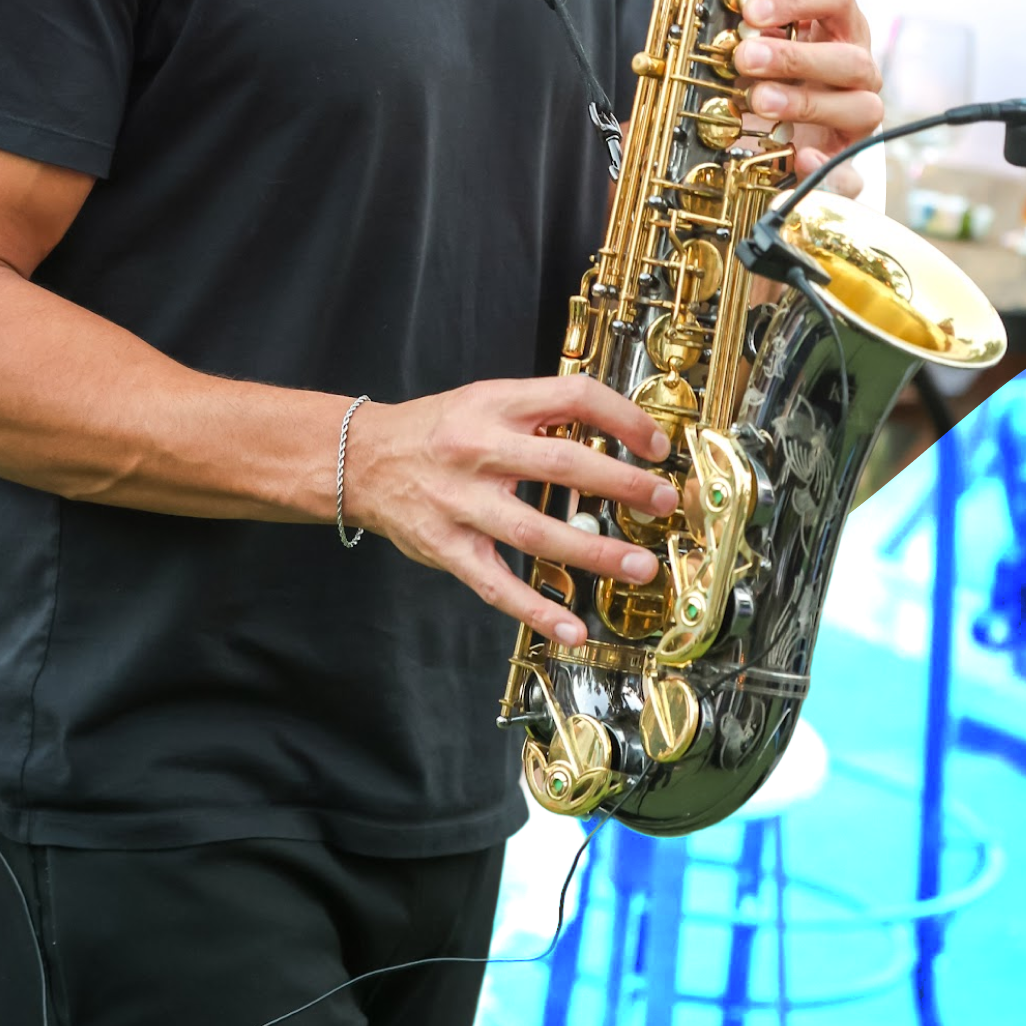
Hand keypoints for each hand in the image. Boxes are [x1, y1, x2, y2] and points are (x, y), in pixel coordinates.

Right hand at [346, 375, 674, 644]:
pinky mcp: (448, 548)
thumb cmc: (435, 430)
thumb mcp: (486, 399)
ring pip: (536, 531)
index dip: (623, 417)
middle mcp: (480, 451)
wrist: (362, 459)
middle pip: (563, 464)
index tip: (658, 444)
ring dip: (594, 552)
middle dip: (622, 484)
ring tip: (640, 566)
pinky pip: (496, 585)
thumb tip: (614, 433)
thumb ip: (541, 413)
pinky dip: (536, 609)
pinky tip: (571, 628)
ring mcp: (462, 503)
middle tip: (664, 501)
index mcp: (496, 405)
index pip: (572, 397)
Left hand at [734, 0, 882, 185]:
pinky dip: (830, 168)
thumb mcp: (764, 46)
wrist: (791, 125)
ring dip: (805, 103)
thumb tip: (733, 23)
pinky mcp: (848, 156)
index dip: (798, 0)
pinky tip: (801, 157)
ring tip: (759, 101)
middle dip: (794, 58)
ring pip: (858, 107)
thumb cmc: (777, 73)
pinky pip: (853, 171)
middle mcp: (859, 69)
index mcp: (840, 30)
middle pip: (848, 58)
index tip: (752, 11)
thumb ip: (753, 33)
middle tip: (746, 58)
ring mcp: (859, 113)